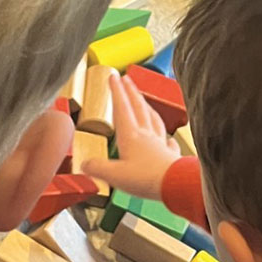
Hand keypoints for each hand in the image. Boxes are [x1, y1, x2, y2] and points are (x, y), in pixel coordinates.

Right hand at [80, 70, 178, 201]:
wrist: (175, 185)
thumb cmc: (147, 179)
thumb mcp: (114, 176)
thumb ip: (97, 168)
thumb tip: (85, 164)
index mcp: (130, 136)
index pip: (121, 109)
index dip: (116, 91)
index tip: (113, 76)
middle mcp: (146, 136)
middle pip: (138, 108)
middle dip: (131, 92)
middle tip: (127, 79)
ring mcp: (160, 144)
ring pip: (153, 119)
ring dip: (146, 107)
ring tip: (143, 100)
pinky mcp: (170, 157)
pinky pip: (168, 142)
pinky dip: (166, 137)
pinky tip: (167, 138)